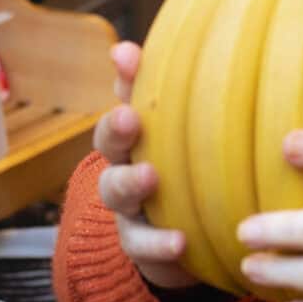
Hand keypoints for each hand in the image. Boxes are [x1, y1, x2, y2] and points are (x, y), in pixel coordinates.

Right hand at [91, 40, 197, 291]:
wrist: (188, 244)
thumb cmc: (192, 179)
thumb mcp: (194, 140)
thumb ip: (189, 101)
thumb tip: (175, 56)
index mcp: (139, 136)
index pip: (128, 94)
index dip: (124, 78)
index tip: (127, 57)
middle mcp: (125, 164)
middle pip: (109, 141)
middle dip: (116, 128)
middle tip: (129, 118)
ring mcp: (128, 206)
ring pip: (115, 191)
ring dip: (129, 182)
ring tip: (150, 177)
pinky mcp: (140, 245)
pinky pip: (141, 244)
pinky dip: (157, 243)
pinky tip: (180, 241)